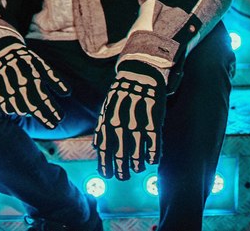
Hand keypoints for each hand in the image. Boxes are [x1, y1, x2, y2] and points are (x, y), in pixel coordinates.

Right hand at [0, 36, 67, 128]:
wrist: (2, 51)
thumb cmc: (27, 61)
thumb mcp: (43, 66)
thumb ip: (55, 79)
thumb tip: (68, 93)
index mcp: (32, 76)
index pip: (44, 98)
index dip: (52, 110)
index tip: (60, 119)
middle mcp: (19, 83)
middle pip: (33, 106)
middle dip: (44, 118)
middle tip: (53, 126)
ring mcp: (7, 88)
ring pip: (20, 109)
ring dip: (29, 114)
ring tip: (36, 112)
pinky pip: (7, 107)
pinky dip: (14, 110)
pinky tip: (21, 109)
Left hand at [93, 60, 165, 179]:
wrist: (139, 73)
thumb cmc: (121, 94)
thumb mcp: (107, 108)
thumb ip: (101, 127)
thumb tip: (96, 148)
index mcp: (107, 119)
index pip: (103, 148)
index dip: (105, 164)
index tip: (107, 176)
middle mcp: (120, 120)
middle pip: (120, 152)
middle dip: (121, 169)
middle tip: (123, 177)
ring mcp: (137, 119)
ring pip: (137, 149)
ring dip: (138, 164)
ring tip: (138, 169)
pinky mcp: (152, 116)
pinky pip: (153, 140)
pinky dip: (153, 153)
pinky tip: (153, 161)